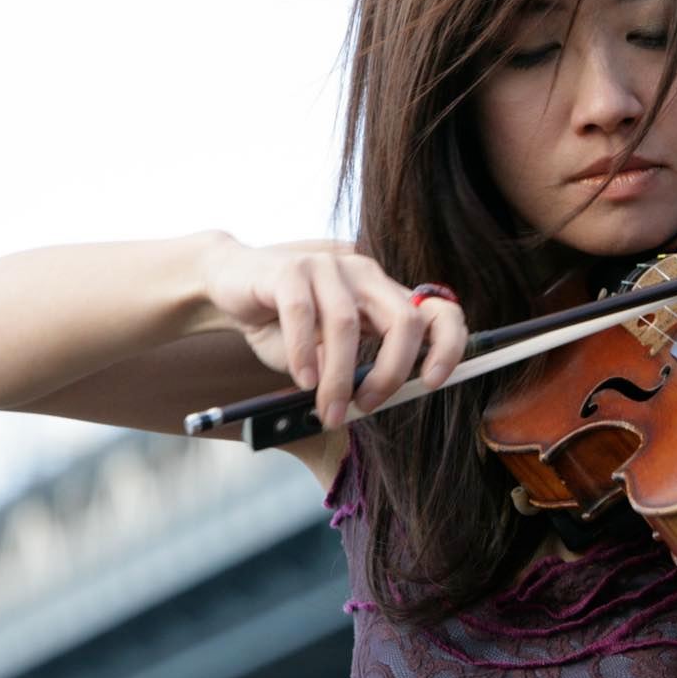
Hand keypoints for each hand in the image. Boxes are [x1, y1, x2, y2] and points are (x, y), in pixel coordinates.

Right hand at [200, 237, 466, 425]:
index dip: (448, 345)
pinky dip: (304, 354)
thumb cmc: (284, 323)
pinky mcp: (290, 269)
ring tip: (328, 410)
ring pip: (347, 325)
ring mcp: (328, 267)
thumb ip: (354, 370)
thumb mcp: (326, 352)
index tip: (432, 382)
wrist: (229, 284)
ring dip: (339, 377)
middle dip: (391, 372)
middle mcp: (365, 275)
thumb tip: (372, 402)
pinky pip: (303, 315)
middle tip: (368, 405)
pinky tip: (303, 380)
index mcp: (385, 293)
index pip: (440, 312)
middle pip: (404, 321)